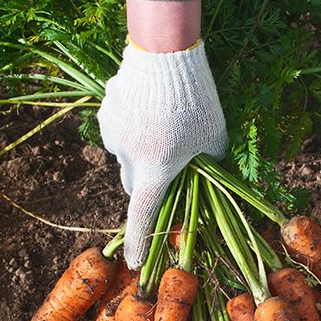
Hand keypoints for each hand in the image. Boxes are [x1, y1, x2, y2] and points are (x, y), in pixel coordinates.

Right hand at [98, 42, 226, 268]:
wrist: (167, 56)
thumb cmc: (198, 101)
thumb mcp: (214, 139)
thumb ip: (209, 165)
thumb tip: (206, 178)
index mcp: (156, 169)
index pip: (144, 215)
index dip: (139, 242)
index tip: (134, 264)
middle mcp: (128, 157)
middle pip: (135, 185)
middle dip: (150, 185)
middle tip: (171, 170)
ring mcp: (113, 134)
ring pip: (126, 157)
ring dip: (142, 154)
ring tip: (164, 128)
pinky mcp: (106, 113)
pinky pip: (119, 131)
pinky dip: (133, 129)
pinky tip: (151, 110)